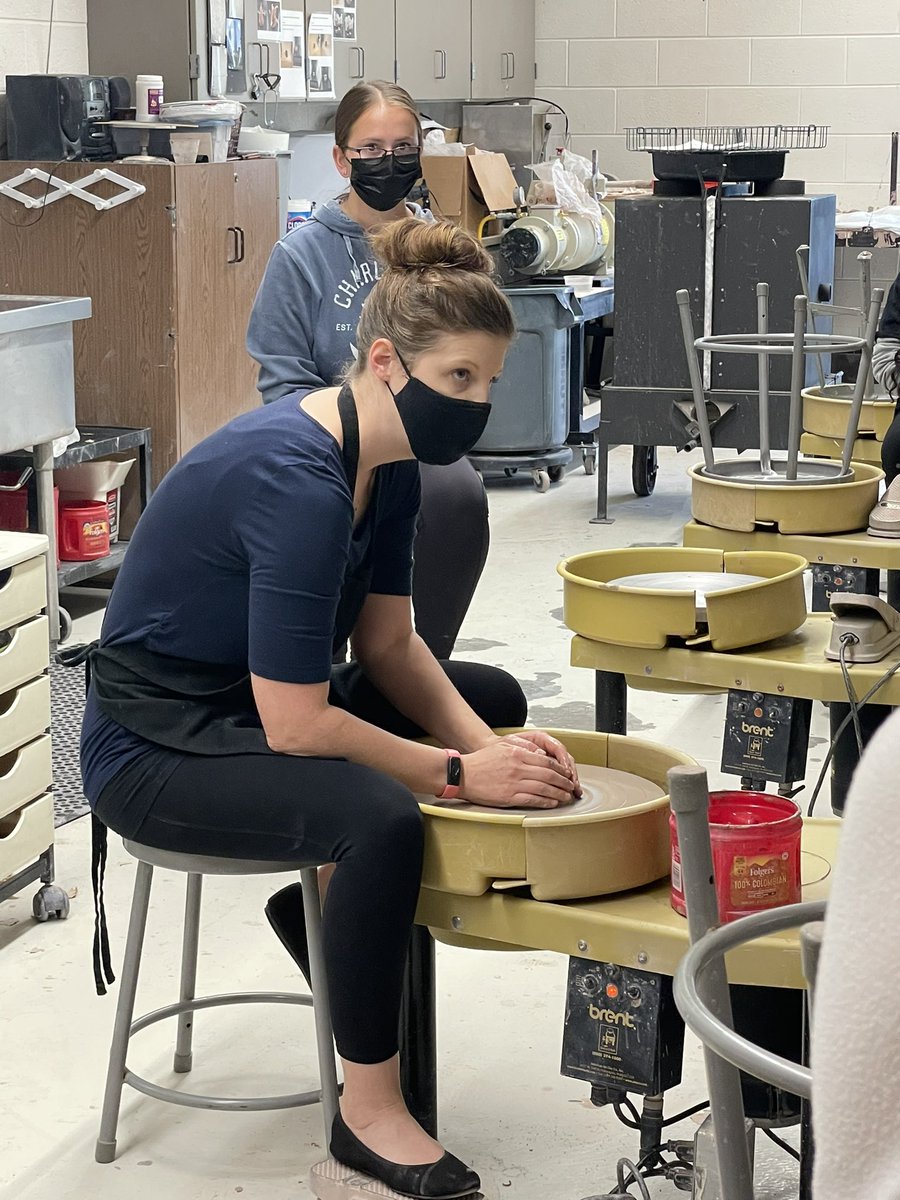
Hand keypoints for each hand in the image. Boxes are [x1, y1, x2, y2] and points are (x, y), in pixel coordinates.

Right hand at [459, 739, 577, 808]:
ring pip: (544, 788)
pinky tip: (553, 803)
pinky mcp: (509, 797)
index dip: (559, 768)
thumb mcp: (503, 747)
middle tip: (571, 786)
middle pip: (549, 775)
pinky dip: (546, 802)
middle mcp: (518, 768)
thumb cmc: (480, 762)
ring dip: (558, 793)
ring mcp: (514, 783)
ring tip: (566, 797)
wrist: (462, 774)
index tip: (566, 773)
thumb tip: (541, 754)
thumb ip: (523, 749)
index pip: (546, 761)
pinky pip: (533, 800)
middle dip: (563, 782)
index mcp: (517, 754)